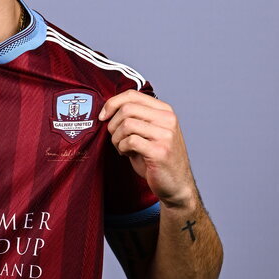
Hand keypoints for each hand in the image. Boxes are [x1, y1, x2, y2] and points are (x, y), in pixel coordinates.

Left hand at [99, 92, 195, 208]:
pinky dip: (122, 148)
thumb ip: (134, 119)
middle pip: (127, 108)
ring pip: (127, 124)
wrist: (175, 184)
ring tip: (122, 147)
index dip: (112, 103)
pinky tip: (127, 154)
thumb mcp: (148, 133)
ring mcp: (165, 135)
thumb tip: (107, 110)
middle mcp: (167, 119)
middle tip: (114, 138)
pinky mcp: (160, 151)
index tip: (103, 116)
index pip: (133, 94)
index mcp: (164, 111)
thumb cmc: (157, 159)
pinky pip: (130, 141)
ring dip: (116, 138)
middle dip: (113, 124)